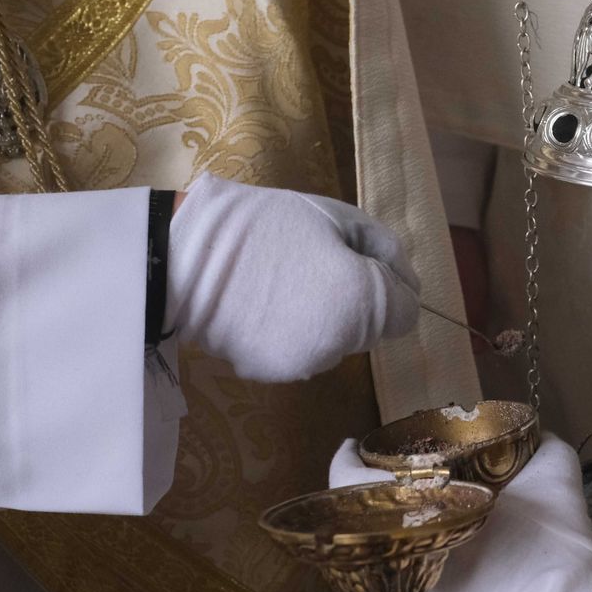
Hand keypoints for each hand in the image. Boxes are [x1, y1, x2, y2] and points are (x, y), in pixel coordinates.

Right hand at [168, 171, 418, 381]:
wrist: (184, 256)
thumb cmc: (266, 225)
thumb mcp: (337, 217)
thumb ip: (384, 251)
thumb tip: (404, 281)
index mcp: (363, 304)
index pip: (407, 312)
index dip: (393, 283)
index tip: (363, 260)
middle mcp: (340, 346)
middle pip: (372, 329)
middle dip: (359, 300)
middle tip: (316, 263)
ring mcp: (304, 365)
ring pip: (336, 343)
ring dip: (327, 319)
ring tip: (285, 283)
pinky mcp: (271, 374)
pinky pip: (301, 352)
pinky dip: (293, 333)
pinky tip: (264, 305)